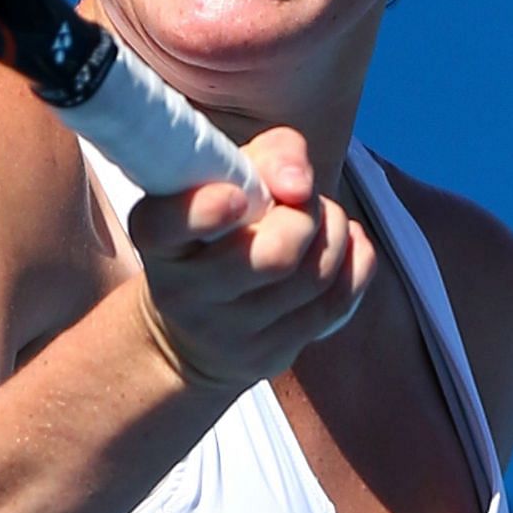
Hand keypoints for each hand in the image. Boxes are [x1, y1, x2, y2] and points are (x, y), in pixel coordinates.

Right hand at [126, 128, 375, 392]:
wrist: (196, 335)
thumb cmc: (217, 233)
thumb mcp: (226, 182)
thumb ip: (268, 157)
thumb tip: (300, 185)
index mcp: (159, 238)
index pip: (166, 226)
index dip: (204, 211)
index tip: (235, 197)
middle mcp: (183, 291)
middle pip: (272, 256)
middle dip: (307, 216)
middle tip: (302, 201)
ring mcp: (227, 333)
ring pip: (312, 278)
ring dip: (334, 233)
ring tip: (322, 220)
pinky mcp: (267, 356)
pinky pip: (335, 303)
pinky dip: (354, 262)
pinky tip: (343, 245)